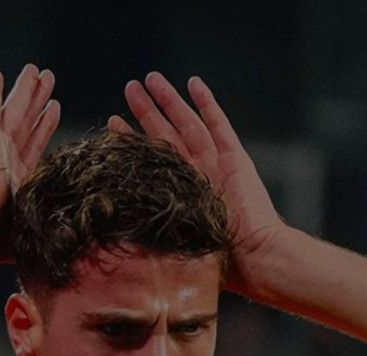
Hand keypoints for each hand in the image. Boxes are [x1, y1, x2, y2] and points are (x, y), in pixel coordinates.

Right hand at [0, 65, 59, 266]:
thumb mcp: (35, 234)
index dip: (43, 127)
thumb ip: (50, 234)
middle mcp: (5, 160)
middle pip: (26, 122)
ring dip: (24, 91)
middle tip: (46, 79)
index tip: (52, 109)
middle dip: (35, 101)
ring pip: (15, 111)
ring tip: (35, 71)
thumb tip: (76, 253)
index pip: (34, 146)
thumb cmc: (0, 243)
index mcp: (16, 181)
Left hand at [110, 73, 282, 292]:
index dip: (132, 141)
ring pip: (187, 124)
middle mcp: (197, 175)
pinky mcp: (236, 160)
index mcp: (180, 195)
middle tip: (129, 88)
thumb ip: (150, 234)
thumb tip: (112, 234)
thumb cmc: (217, 265)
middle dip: (148, 111)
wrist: (255, 258)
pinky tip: (193, 83)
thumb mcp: (173, 247)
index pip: (151, 161)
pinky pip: (219, 126)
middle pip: (167, 135)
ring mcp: (216, 165)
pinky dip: (207, 104)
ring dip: (170, 101)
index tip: (112, 123)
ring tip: (150, 79)